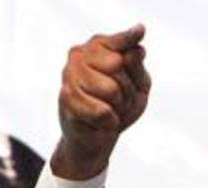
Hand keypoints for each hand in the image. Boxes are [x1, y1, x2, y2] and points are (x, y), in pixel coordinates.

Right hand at [51, 25, 151, 179]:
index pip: (118, 40)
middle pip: (118, 64)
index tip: (141, 30)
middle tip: (120, 99)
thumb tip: (138, 49)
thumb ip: (136, 65)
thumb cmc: (120, 106)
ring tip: (110, 109)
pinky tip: (101, 121)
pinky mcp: (66, 100)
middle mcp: (78, 56)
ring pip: (111, 89)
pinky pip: (103, 111)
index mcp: (97, 48)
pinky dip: (110, 121)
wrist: (99, 137)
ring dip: (119, 106)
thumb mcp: (138, 84)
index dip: (129, 38)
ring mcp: (69, 76)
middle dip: (128, 88)